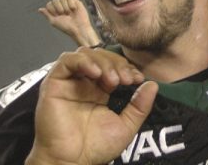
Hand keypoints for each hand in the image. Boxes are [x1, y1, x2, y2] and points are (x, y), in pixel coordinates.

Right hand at [26, 48, 157, 164]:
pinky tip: (96, 74)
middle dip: (118, 64)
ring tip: (113, 80)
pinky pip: (66, 61)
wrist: (72, 162)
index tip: (138, 79)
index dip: (127, 68)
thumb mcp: (126, 125)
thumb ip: (140, 106)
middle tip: (126, 79)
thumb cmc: (96, 147)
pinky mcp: (54, 84)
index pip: (114, 67)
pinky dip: (83, 61)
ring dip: (103, 62)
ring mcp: (69, 83)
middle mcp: (83, 83)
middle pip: (101, 57)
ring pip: (85, 54)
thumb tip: (153, 84)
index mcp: (99, 91)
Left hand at [40, 0, 101, 46]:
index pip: (49, 4)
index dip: (52, 10)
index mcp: (55, 10)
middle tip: (64, 15)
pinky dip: (71, 5)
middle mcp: (61, 5)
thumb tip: (39, 9)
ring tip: (70, 13)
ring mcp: (69, 3)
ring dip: (65, 7)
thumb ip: (47, 14)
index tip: (57, 16)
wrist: (78, 28)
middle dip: (58, 8)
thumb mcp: (54, 21)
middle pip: (55, 0)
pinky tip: (74, 10)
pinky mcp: (76, 2)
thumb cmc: (66, 26)